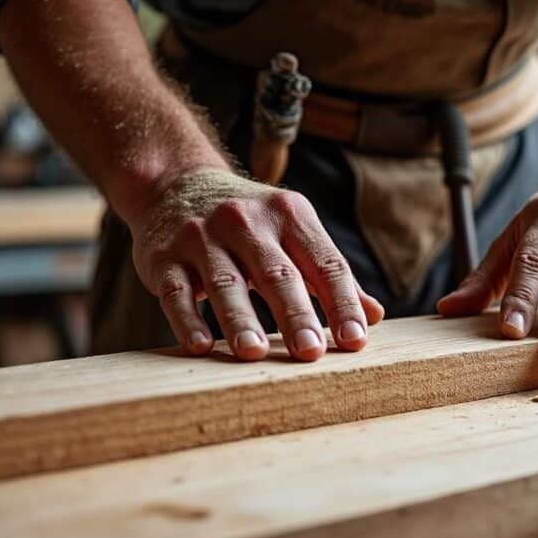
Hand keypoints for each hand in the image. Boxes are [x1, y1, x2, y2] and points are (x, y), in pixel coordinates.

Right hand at [127, 168, 383, 360]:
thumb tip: (373, 315)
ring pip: (225, 284)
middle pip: (277, 274)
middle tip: (311, 353)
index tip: (356, 339)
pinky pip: (177, 292)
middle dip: (296, 315)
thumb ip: (328, 274)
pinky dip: (188, 320)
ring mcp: (202, 237)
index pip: (324, 263)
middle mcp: (246, 221)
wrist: (175, 184)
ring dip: (240, 321)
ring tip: (255, 354)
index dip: (342, 302)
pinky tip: (201, 346)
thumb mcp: (292, 231)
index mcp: (289, 215)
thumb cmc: (249, 222)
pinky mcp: (164, 257)